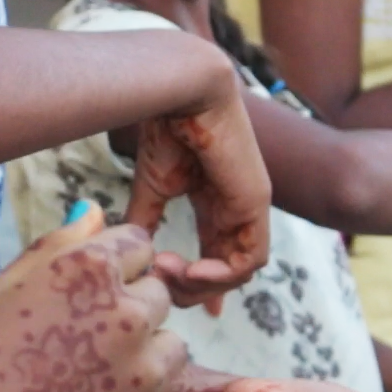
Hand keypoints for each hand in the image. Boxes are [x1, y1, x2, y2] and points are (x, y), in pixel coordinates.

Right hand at [0, 204, 309, 391]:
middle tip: (65, 346)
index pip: (133, 244)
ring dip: (143, 358)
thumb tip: (96, 213)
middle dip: (122, 312)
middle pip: (155, 294)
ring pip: (171, 347)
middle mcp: (124, 313)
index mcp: (85, 269)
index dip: (105, 268)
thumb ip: (56, 248)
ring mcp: (143, 374)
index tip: (73, 295)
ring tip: (78, 384)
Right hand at [126, 76, 273, 310]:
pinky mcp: (256, 203)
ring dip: (204, 284)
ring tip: (169, 275)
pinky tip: (191, 271)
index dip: (203, 282)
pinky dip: (221, 275)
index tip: (183, 300)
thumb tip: (135, 250)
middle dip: (197, 290)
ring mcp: (251, 205)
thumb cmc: (163, 127)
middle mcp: (238, 206)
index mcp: (216, 198)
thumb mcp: (151, 185)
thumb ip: (146, 220)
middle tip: (164, 290)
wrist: (179, 91)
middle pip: (229, 266)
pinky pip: (250, 258)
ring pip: (241, 269)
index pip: (219, 251)